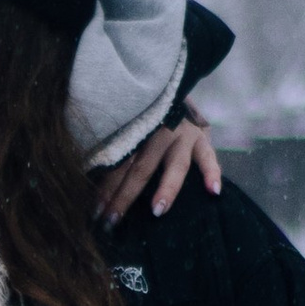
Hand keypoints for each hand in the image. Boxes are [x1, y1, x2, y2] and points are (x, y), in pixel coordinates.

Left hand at [99, 105, 222, 222]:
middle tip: (112, 220)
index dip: (105, 187)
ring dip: (166, 189)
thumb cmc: (146, 112)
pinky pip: (209, 157)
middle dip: (125, 196)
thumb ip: (119, 145)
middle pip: (141, 168)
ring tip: (157, 210)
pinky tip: (212, 191)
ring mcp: (183, 136)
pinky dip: (212, 173)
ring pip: (175, 166)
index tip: (94, 213)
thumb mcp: (130, 121)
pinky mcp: (203, 137)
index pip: (118, 163)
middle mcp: (160, 132)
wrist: (176, 85)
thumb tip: (92, 176)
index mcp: (137, 130)